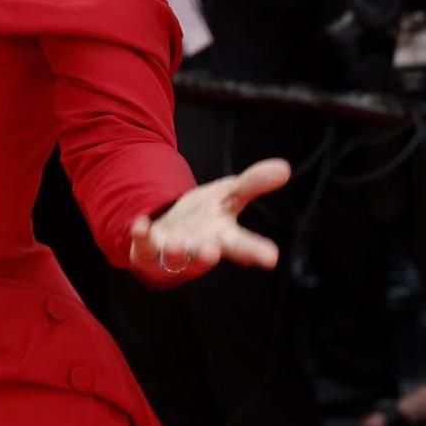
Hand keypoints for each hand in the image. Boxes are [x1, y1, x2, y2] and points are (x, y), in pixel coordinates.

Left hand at [127, 159, 291, 286]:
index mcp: (222, 237)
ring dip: (177, 251)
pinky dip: (142, 235)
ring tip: (179, 244)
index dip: (256, 251)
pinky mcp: (149, 249)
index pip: (242, 244)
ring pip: (176, 256)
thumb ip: (253, 184)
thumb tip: (285, 167)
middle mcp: (199, 249)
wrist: (168, 236)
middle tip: (213, 252)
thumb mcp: (227, 196)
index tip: (271, 258)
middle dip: (209, 255)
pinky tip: (141, 223)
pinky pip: (144, 244)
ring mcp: (173, 252)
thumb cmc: (204, 219)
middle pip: (207, 254)